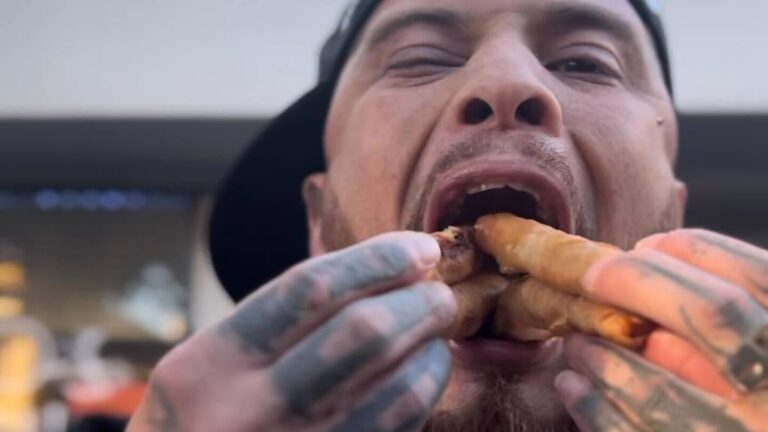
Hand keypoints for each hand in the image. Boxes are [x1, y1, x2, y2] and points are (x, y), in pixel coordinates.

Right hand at [127, 232, 455, 431]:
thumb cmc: (212, 416)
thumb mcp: (217, 361)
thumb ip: (286, 318)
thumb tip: (390, 268)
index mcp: (207, 366)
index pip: (311, 289)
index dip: (379, 260)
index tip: (421, 249)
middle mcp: (246, 414)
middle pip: (365, 333)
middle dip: (419, 301)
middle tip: (440, 290)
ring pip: (400, 389)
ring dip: (431, 347)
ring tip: (435, 330)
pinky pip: (400, 427)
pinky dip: (425, 389)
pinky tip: (425, 370)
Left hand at [555, 229, 767, 430]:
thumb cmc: (752, 393)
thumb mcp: (757, 347)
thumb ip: (739, 317)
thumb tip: (657, 260)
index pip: (756, 281)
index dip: (694, 251)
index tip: (647, 245)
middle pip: (716, 315)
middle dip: (638, 282)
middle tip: (590, 274)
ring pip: (663, 386)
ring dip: (603, 351)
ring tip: (576, 339)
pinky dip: (595, 409)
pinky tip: (573, 385)